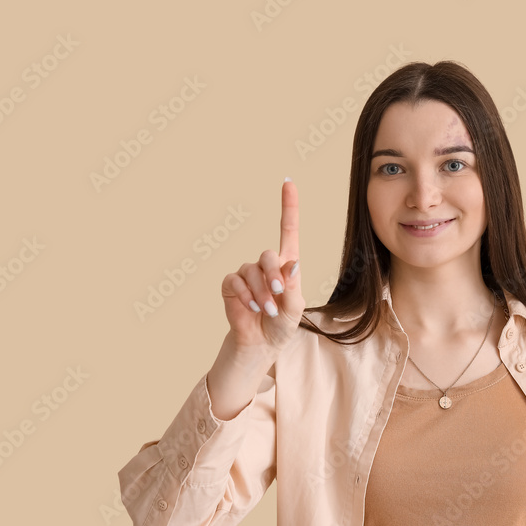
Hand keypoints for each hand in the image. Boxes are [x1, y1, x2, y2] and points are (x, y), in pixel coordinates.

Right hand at [220, 178, 303, 353]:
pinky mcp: (231, 284)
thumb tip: (292, 262)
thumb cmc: (282, 323)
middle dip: (273, 275)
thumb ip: (293, 285)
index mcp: (286, 265)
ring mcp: (247, 273)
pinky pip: (235, 280)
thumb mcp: (294, 307)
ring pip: (252, 271)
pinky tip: (251, 308)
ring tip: (267, 310)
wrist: (262, 343)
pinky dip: (245, 295)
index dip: (288, 206)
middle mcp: (266, 265)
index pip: (288, 230)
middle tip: (278, 294)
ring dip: (261, 293)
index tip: (288, 182)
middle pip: (268, 254)